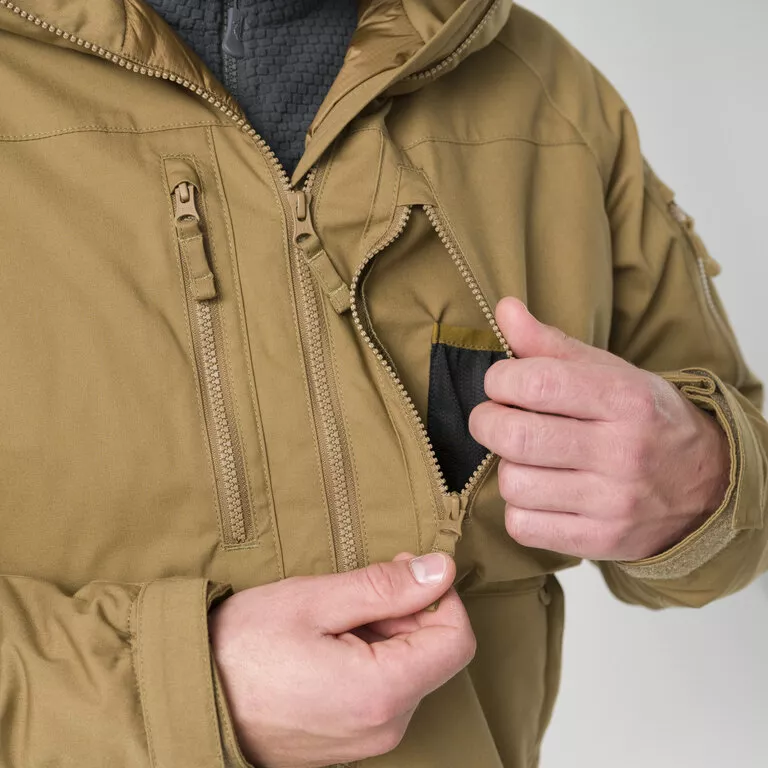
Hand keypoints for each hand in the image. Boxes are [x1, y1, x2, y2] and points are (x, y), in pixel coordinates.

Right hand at [209, 553, 474, 767]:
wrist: (192, 702)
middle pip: (434, 655)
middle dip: (409, 611)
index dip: (440, 595)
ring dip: (387, 634)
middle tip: (362, 586)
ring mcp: (368, 741)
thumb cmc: (243, 649)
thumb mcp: (314, 601)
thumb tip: (441, 570)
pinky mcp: (351, 743)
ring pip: (410, 672)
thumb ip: (385, 587)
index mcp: (383, 692)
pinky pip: (384, 693)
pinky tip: (331, 643)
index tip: (407, 570)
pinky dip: (372, 659)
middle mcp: (386, 727)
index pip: (457, 640)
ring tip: (337, 616)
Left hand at [469, 298, 729, 561]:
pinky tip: (538, 492)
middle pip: (515, 436)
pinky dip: (519, 508)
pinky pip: (523, 525)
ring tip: (526, 458)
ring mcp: (613, 502)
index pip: (537, 383)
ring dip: (507, 467)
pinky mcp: (601, 540)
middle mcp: (622, 451)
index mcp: (625, 399)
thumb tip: (505, 308)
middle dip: (486, 422)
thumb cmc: (644, 419)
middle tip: (496, 418)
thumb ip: (551, 343)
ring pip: (514, 483)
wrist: (707, 483)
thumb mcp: (610, 372)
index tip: (500, 383)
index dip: (499, 380)